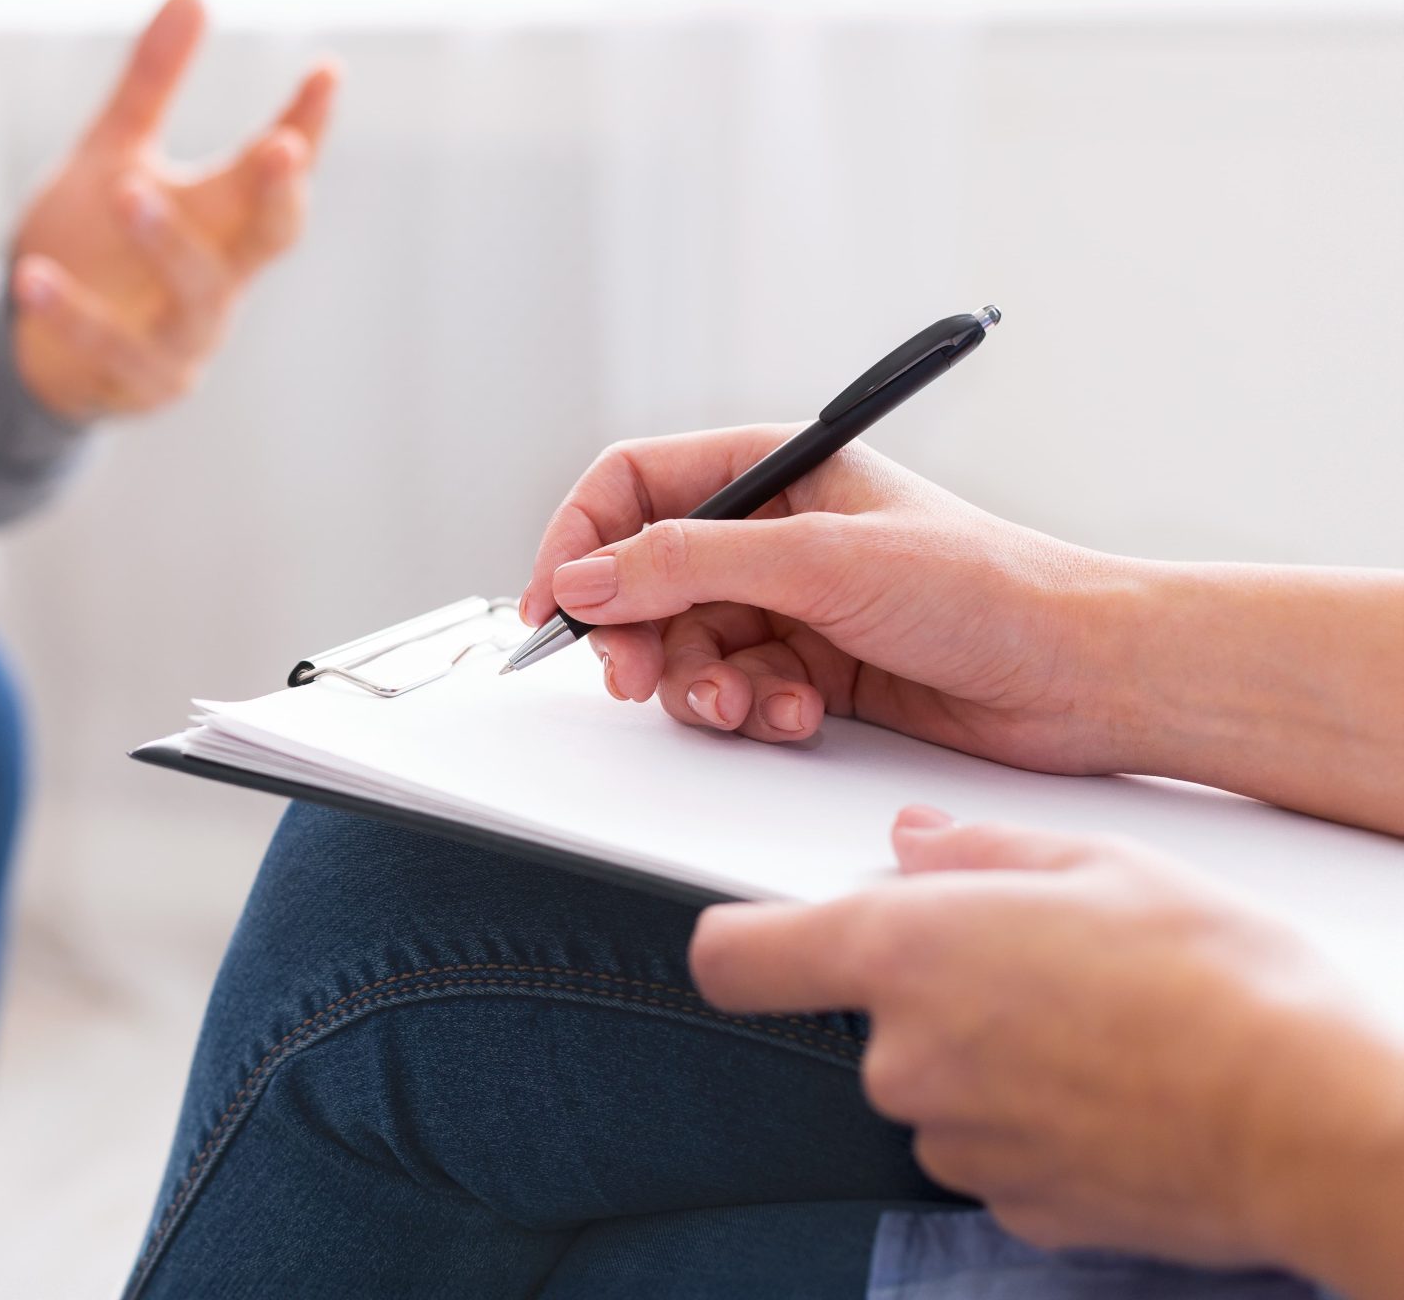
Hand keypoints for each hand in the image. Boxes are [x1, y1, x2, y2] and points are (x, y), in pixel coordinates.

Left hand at [10, 0, 338, 420]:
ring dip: (167, 243)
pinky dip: (72, 314)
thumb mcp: (113, 154)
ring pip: (196, 295)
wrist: (35, 347)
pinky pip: (110, 350)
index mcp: (224, 220)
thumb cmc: (92, 245)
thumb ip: (151, 84)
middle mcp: (222, 278)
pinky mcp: (139, 382)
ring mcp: (187, 337)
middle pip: (271, 238)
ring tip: (129, 190)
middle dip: (279, 194)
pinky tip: (33, 275)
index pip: (278, 171)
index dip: (308, 126)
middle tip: (281, 146)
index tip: (326, 73)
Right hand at [520, 426, 1144, 773]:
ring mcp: (790, 605)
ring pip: (684, 647)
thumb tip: (586, 580)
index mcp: (775, 470)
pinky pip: (734, 692)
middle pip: (644, 579)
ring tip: (747, 703)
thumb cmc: (986, 587)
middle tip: (640, 678)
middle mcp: (773, 534)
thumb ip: (688, 565)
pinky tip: (801, 713)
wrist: (1082, 674)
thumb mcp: (820, 561)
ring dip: (701, 685)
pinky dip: (752, 711)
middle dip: (636, 634)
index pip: (633, 486)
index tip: (557, 605)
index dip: (580, 540)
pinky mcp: (810, 670)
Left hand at [693, 811, 1403, 1290]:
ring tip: (1104, 1030)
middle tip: (1044, 965)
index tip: (769, 933)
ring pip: (941, 1087)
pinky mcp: (1013, 1208)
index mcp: (902, 953)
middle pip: (870, 1019)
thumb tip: (916, 840)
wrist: (1313, 1122)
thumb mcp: (1100, 863)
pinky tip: (1120, 1092)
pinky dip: (1041, 1123)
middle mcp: (905, 1057)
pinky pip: (999, 1149)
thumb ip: (980, 848)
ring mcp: (954, 1142)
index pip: (735, 957)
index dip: (747, 942)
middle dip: (937, 994)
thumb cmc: (1221, 983)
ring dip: (994, 1061)